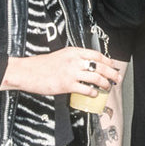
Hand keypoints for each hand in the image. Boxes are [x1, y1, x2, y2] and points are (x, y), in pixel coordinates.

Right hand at [1, 47, 120, 96]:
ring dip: (105, 84)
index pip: (96, 54)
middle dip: (112, 73)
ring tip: (107, 87)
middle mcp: (74, 60)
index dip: (108, 61)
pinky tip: (94, 94)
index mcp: (73, 52)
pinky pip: (86, 89)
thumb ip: (74, 59)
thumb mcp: (61, 56)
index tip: (113, 66)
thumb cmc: (42, 65)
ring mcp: (71, 73)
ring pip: (96, 77)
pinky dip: (93, 92)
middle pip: (100, 66)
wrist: (27, 72)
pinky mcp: (66, 85)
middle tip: (117, 79)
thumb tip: (88, 66)